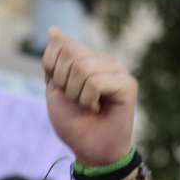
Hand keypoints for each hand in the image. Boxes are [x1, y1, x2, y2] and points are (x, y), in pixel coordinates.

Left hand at [42, 29, 136, 168]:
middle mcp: (104, 60)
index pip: (60, 44)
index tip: (61, 88)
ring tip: (87, 106)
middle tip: (75, 100)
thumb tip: (53, 30)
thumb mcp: (55, 89)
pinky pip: (95, 83)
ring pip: (82, 68)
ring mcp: (118, 70)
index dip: (51, 68)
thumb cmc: (74, 122)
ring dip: (75, 95)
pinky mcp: (128, 84)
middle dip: (63, 82)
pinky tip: (97, 109)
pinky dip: (88, 101)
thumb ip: (54, 61)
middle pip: (70, 53)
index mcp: (86, 58)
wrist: (90, 149)